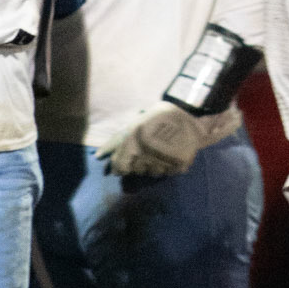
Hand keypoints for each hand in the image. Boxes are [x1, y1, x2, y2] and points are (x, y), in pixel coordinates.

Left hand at [106, 104, 239, 177]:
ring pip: (153, 173)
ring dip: (154, 165)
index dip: (121, 166)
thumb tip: (98, 156)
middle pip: (137, 171)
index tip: (126, 162)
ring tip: (160, 151)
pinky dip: (168, 166)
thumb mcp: (134, 124)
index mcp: (132, 147)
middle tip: (147, 150)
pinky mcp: (177, 168)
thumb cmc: (159, 116)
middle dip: (139, 163)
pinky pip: (168, 172)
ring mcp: (162, 164)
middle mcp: (145, 159)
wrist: (189, 115)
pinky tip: (170, 154)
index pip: (120, 168)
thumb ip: (116, 141)